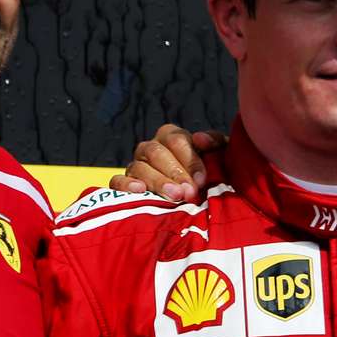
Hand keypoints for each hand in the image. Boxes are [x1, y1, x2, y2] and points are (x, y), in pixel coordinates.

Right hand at [109, 125, 225, 202]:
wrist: (197, 200)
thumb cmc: (209, 176)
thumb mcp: (219, 157)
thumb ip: (215, 142)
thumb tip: (200, 139)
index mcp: (171, 137)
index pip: (177, 139)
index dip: (190, 159)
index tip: (202, 180)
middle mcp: (151, 148)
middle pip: (157, 152)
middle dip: (175, 172)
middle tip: (189, 192)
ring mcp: (135, 165)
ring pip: (139, 167)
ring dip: (158, 182)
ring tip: (174, 197)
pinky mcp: (123, 184)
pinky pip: (117, 181)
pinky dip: (126, 185)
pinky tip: (140, 191)